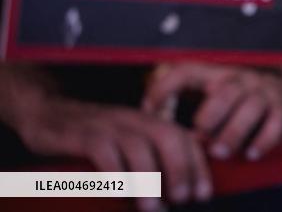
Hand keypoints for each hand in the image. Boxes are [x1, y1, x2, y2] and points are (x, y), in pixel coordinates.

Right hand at [17, 95, 209, 209]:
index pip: (184, 138)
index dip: (197, 165)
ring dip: (148, 179)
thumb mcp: (125, 141)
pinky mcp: (80, 133)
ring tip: (153, 208)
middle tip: (184, 199)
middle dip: (180, 169)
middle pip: (167, 137)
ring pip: (137, 146)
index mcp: (149, 121)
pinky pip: (102, 151)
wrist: (46, 111)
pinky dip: (113, 172)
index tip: (203, 194)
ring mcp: (107, 124)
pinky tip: (118, 192)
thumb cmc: (92, 136)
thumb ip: (149, 157)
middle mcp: (133, 119)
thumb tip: (173, 192)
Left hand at [143, 63, 281, 161]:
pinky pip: (276, 122)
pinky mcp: (281, 104)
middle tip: (198, 135)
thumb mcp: (203, 78)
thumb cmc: (229, 82)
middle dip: (212, 115)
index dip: (165, 88)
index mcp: (215, 70)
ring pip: (251, 107)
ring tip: (219, 152)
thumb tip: (147, 109)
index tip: (149, 109)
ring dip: (234, 131)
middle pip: (226, 92)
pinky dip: (265, 139)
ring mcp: (262, 91)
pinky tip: (251, 154)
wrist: (275, 68)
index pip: (187, 72)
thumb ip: (174, 89)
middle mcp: (239, 78)